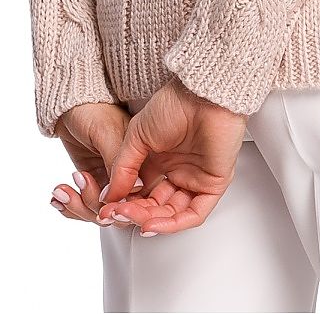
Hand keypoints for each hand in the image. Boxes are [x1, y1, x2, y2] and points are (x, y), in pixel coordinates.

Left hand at [48, 102, 143, 223]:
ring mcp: (111, 181)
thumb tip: (137, 190)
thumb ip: (117, 161)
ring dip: (77, 205)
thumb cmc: (93, 110)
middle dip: (92, 204)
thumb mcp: (105, 133)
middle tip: (76, 190)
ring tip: (61, 190)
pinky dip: (70, 204)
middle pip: (118, 210)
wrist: (70, 105)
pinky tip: (58, 197)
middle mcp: (130, 175)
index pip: (140, 198)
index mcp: (143, 161)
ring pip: (99, 211)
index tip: (101, 208)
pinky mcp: (94, 183)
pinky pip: (85, 204)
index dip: (122, 208)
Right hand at [97, 76, 247, 235]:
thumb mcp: (137, 136)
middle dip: (134, 213)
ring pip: (172, 213)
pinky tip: (151, 224)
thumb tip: (109, 196)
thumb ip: (123, 167)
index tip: (107, 208)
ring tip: (130, 217)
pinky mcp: (213, 185)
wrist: (202, 94)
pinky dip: (172, 224)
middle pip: (155, 206)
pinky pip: (193, 214)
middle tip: (116, 214)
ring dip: (149, 220)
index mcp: (161, 159)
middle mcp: (178, 171)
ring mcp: (196, 179)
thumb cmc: (175, 104)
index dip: (124, 202)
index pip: (141, 192)